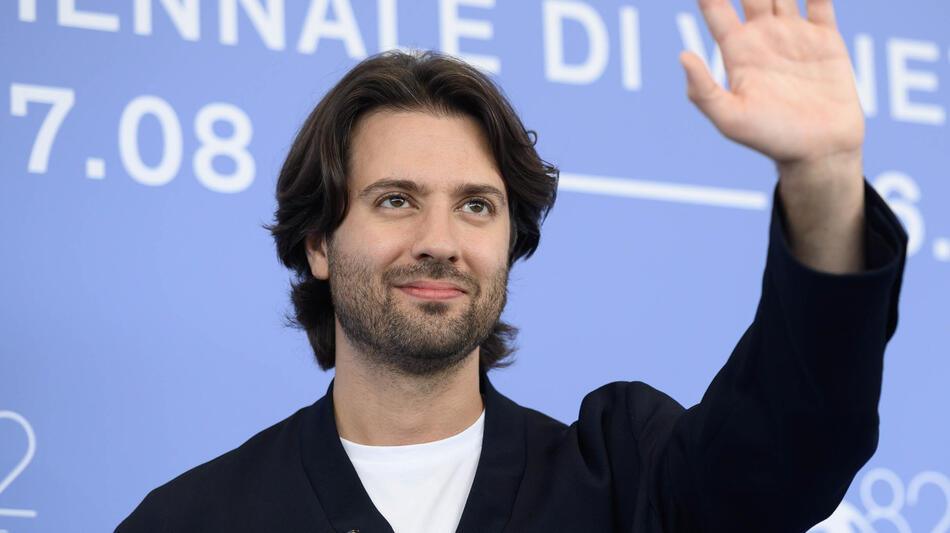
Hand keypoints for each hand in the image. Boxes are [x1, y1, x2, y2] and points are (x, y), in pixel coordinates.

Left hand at [680, 0, 863, 171]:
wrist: (819, 151)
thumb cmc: (771, 140)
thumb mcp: (730, 119)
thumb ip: (703, 91)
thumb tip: (681, 55)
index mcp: (738, 52)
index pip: (716, 8)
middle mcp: (764, 37)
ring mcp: (794, 36)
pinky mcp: (826, 39)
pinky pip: (820, 1)